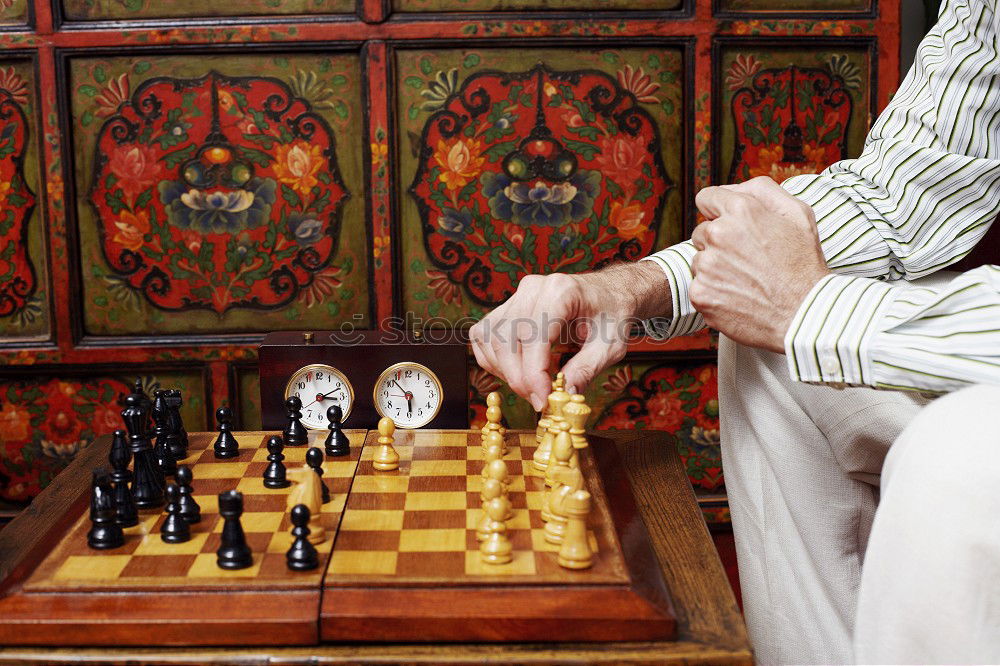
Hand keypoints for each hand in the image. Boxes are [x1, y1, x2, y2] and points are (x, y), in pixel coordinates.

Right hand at [469, 262, 668, 410]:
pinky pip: (485, 336)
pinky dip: (495, 360)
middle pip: (505, 338)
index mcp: (562, 291)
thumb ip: (586, 370)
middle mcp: (533, 288)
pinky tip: (519, 370)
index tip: (542, 400)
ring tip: (533, 384)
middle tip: (539, 400)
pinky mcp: (508, 306)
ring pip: (490, 338)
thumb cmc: (611, 316)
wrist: (609, 294)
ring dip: (504, 370)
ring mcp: (517, 295)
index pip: (533, 335)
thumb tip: (561, 396)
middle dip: (517, 377)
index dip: (533, 373)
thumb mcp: (610, 347)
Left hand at [691, 176, 829, 352]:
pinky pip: (698, 287)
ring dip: (715, 268)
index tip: (729, 224)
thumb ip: (762, 190)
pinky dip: (714, 293)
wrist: (804, 315)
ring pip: (699, 260)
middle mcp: (718, 233)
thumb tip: (732, 188)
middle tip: (747, 259)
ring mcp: (706, 265)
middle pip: (702, 232)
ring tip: (746, 280)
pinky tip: (738, 297)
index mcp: (740, 210)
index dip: (718, 211)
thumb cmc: (803, 265)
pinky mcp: (700, 293)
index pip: (706, 198)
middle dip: (718, 242)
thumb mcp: (797, 214)